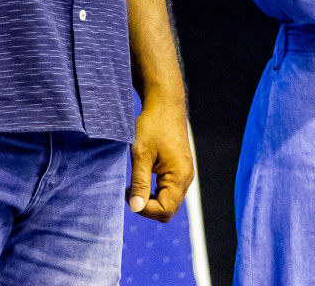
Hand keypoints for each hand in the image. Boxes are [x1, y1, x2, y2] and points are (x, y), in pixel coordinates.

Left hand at [128, 97, 193, 221]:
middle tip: (129, 191)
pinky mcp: (179, 170)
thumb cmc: (153, 126)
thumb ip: (139, 182)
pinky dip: (154, 191)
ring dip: (150, 199)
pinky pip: (168, 191)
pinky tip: (141, 179)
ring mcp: (184, 175)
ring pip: (168, 201)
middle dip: (147, 206)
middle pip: (168, 209)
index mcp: (179, 177)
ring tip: (133, 184)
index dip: (145, 209)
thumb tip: (135, 208)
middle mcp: (186, 179)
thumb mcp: (141, 154)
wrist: (165, 105)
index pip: (165, 210)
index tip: (128, 196)